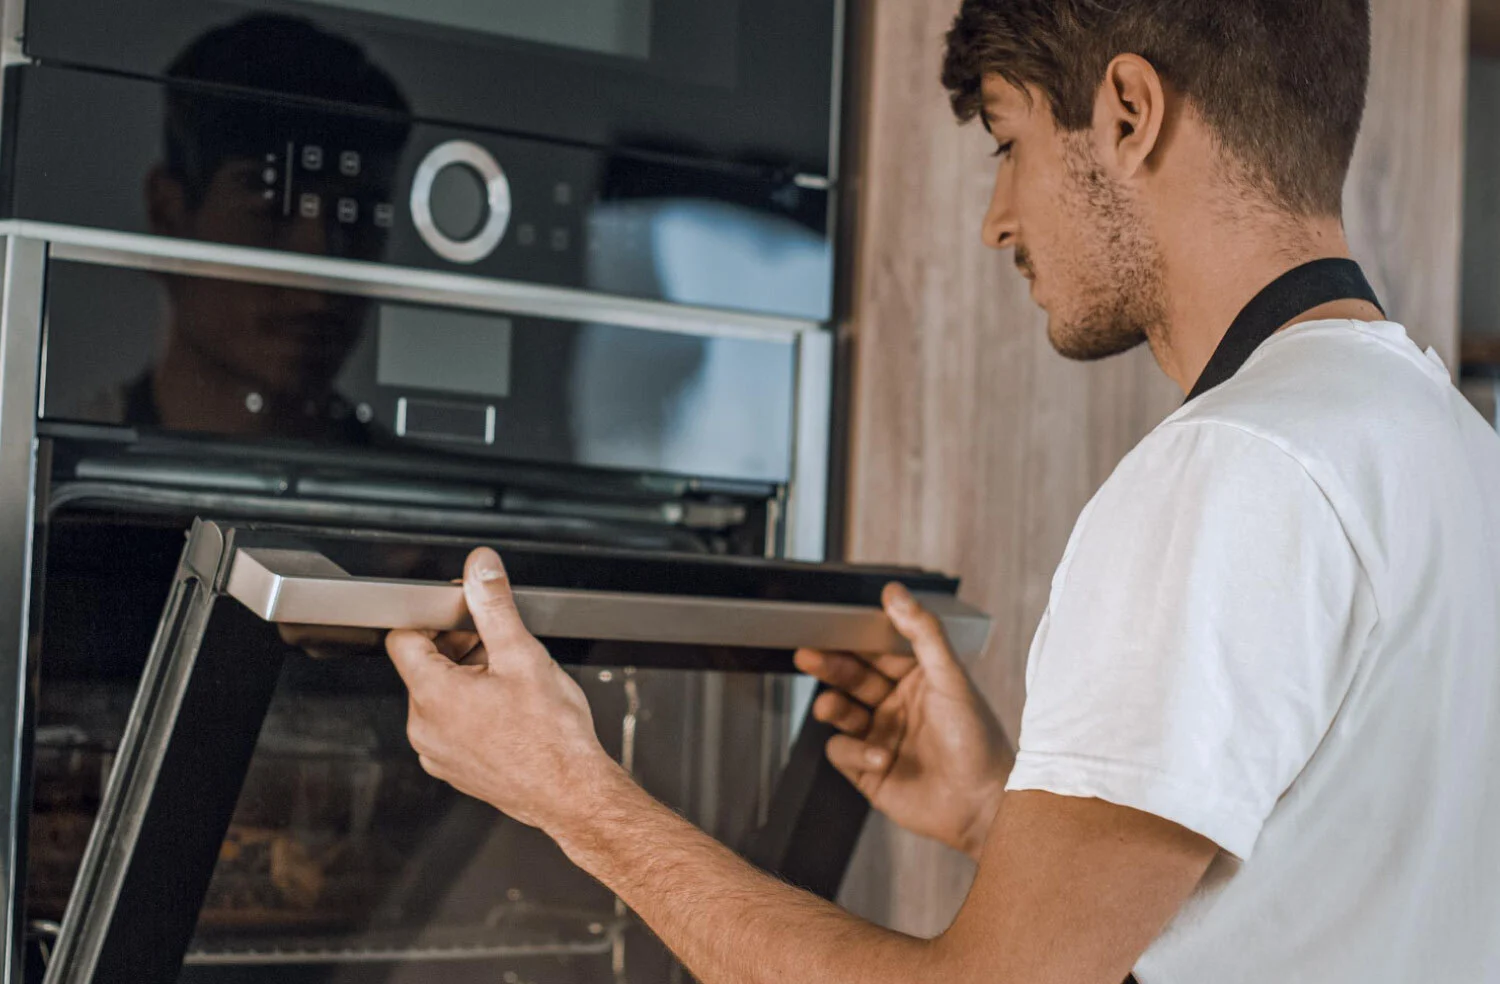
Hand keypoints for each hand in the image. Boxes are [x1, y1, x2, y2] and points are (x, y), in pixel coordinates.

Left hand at [385, 547, 625, 833]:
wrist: (572, 792)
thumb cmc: (552, 737)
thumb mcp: (523, 655)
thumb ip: (493, 605)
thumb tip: (480, 568)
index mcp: (433, 695)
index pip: (404, 637)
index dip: (433, 617)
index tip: (462, 614)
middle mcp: (424, 727)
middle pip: (424, 666)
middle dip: (459, 646)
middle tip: (498, 644)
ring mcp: (437, 752)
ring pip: (439, 696)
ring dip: (468, 678)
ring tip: (510, 679)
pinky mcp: (453, 768)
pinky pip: (450, 726)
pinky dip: (472, 710)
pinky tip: (508, 709)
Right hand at [794, 583, 1012, 860]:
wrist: (982, 806)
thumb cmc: (977, 739)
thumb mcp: (950, 677)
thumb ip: (922, 632)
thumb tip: (894, 592)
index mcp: (917, 678)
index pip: (876, 649)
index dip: (853, 637)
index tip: (828, 623)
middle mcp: (896, 705)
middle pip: (851, 678)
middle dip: (830, 666)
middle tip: (807, 655)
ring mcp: (881, 737)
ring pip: (840, 713)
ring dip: (833, 706)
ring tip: (831, 706)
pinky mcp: (868, 771)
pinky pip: (842, 752)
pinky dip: (854, 753)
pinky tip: (878, 757)